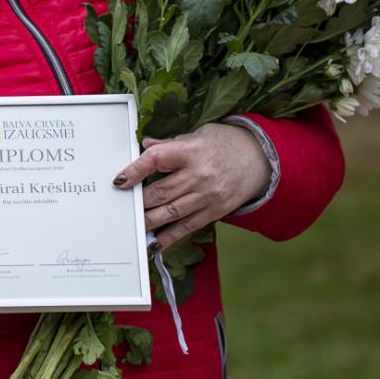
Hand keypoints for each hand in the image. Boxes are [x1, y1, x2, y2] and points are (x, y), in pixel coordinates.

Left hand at [112, 123, 270, 251]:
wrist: (259, 159)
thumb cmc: (224, 144)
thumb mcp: (197, 135)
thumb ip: (169, 144)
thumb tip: (145, 146)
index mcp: (191, 151)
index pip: (158, 159)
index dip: (136, 170)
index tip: (120, 180)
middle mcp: (199, 175)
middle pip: (162, 191)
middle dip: (139, 202)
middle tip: (120, 208)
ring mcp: (207, 196)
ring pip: (172, 212)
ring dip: (149, 222)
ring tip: (132, 227)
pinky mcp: (214, 211)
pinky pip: (188, 227)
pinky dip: (170, 236)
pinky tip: (155, 242)